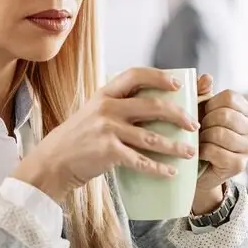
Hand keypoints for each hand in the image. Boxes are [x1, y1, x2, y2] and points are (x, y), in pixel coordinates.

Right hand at [12, 67, 199, 202]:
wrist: (53, 162)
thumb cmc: (77, 139)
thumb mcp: (93, 113)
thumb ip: (116, 107)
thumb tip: (152, 108)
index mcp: (105, 94)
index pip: (136, 74)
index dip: (159, 77)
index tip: (177, 85)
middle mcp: (107, 108)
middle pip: (153, 106)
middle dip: (179, 115)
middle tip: (194, 125)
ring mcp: (108, 129)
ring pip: (152, 137)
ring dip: (175, 146)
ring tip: (190, 152)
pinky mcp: (108, 152)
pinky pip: (141, 161)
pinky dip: (159, 168)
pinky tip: (171, 172)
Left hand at [191, 74, 247, 215]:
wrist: (197, 166)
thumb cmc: (200, 132)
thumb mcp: (199, 108)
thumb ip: (201, 91)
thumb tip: (207, 78)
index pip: (230, 97)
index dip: (210, 103)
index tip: (203, 113)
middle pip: (225, 115)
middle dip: (205, 121)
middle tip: (199, 129)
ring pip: (220, 134)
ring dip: (203, 137)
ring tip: (200, 140)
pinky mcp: (240, 165)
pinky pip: (216, 151)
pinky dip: (202, 151)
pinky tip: (200, 153)